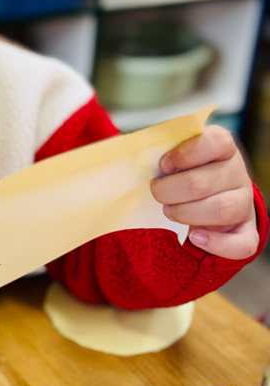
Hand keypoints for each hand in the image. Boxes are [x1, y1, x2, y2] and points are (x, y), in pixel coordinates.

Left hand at [151, 125, 258, 259]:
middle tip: (156, 192)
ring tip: (169, 212)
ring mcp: (244, 203)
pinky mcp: (247, 231)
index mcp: (223, 149)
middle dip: (170, 191)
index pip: (216, 141)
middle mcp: (238, 174)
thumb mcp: (178, 158)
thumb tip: (138, 156)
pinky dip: (216, 244)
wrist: (208, 200)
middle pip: (204, 182)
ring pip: (223, 210)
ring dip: (186, 214)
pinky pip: (242, 244)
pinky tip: (195, 238)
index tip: (164, 165)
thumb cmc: (184, 174)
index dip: (185, 154)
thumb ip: (165, 154)